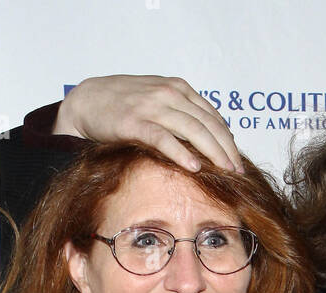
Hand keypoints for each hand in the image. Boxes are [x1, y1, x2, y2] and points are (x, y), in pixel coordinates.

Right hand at [54, 74, 242, 172]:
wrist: (87, 101)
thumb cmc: (124, 105)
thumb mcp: (158, 101)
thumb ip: (181, 113)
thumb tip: (207, 139)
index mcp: (178, 88)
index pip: (212, 115)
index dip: (228, 139)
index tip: (238, 160)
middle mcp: (169, 94)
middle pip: (207, 124)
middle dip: (226, 149)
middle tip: (238, 171)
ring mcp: (152, 107)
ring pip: (192, 130)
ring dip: (212, 152)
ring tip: (225, 171)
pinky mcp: (135, 123)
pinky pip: (164, 138)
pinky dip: (181, 152)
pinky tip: (194, 166)